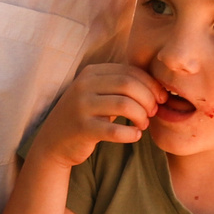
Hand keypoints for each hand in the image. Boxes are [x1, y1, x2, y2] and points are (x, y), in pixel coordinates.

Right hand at [28, 63, 163, 170]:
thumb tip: (158, 87)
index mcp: (91, 73)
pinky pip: (114, 131)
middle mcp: (84, 85)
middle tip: (153, 112)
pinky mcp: (81, 129)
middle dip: (148, 99)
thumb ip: (121, 86)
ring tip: (143, 124)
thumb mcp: (99, 95)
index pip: (130, 71)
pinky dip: (131, 134)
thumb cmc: (86, 117)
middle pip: (129, 85)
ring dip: (141, 116)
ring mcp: (81, 106)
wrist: (53, 142)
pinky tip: (135, 136)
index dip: (151, 85)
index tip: (160, 98)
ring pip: (125, 105)